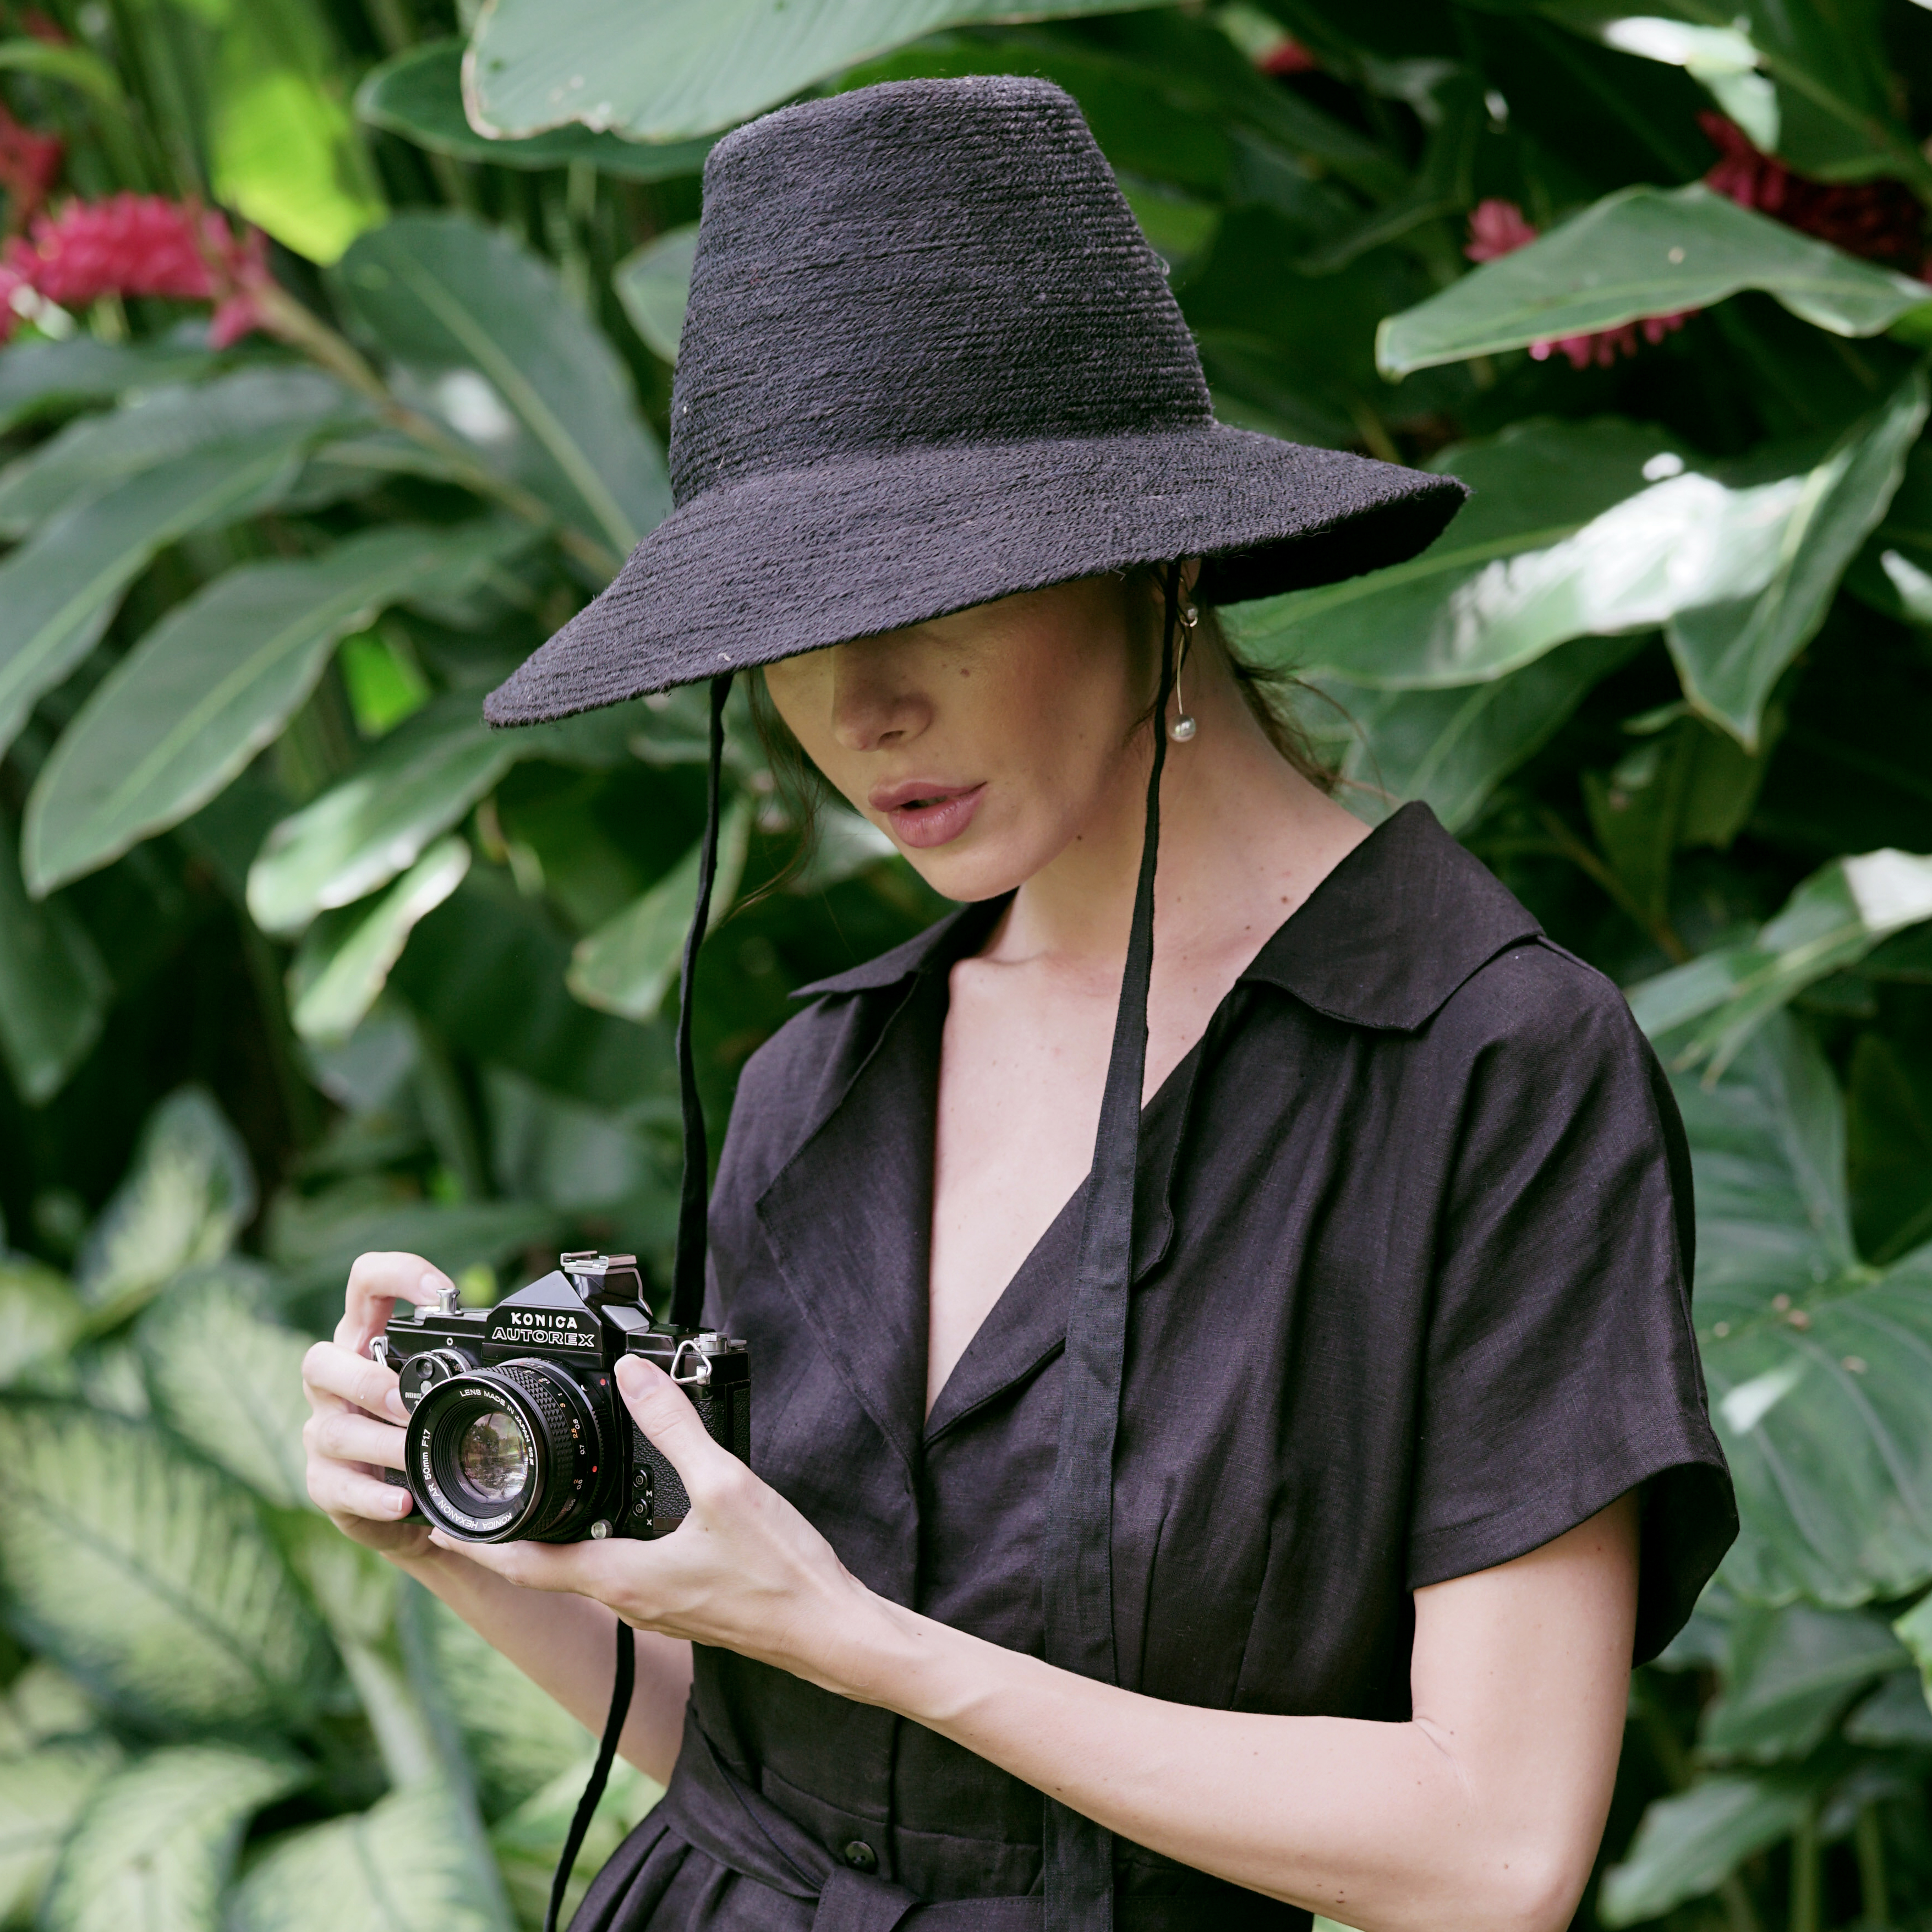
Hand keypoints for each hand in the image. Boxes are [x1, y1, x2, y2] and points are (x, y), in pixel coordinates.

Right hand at [301, 1251, 451, 1556]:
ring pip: (334, 1430)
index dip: (398, 1275)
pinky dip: (373, 1496)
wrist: (401, 1497)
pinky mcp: (323, 1481)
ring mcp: (324, 1432)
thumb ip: (459, 1363)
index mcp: (366, 1342)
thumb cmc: (420, 1425)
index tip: (444, 1294)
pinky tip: (402, 1501)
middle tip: (406, 1402)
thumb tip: (514, 1354)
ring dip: (381, 1444)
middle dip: (365, 1380)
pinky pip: (339, 1486)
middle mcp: (335, 1382)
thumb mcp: (438, 1386)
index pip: (366, 1285)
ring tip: (415, 1456)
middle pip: (320, 1360)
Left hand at [433, 1355, 874, 1689]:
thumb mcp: (725, 1485)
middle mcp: (629, 1598)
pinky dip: (597, 1546)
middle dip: (507, 1538)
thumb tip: (635, 1377)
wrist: (829, 1631)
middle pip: (546, 1570)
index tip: (439, 1521)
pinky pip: (620, 1574)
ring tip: (538, 1499)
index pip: (525, 1564)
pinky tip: (621, 1517)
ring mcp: (656, 1606)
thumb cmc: (779, 1572)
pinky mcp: (683, 1602)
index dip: (478, 1542)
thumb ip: (676, 1427)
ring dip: (552, 1543)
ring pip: (583, 1572)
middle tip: (481, 1499)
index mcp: (622, 1576)